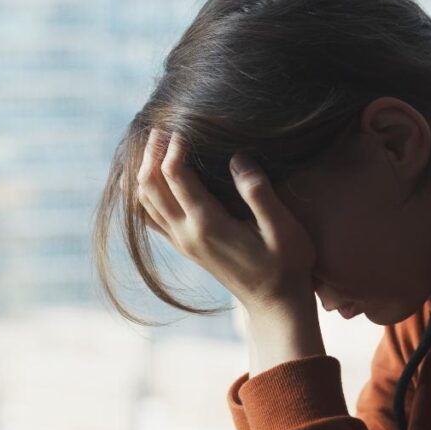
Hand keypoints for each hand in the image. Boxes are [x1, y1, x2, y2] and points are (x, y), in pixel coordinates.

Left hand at [125, 127, 317, 315]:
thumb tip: (238, 157)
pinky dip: (145, 193)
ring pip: (144, 201)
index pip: (175, 174)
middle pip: (149, 185)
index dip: (175, 146)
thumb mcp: (283, 228)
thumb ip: (259, 192)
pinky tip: (151, 179)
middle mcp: (186, 233)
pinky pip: (151, 217)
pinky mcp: (185, 248)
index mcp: (207, 223)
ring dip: (144, 170)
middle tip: (161, 126)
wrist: (275, 304)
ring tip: (155, 145)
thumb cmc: (286, 264)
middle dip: (151, 152)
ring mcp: (182, 242)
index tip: (185, 125)